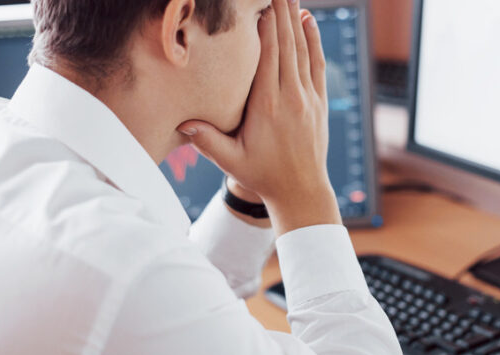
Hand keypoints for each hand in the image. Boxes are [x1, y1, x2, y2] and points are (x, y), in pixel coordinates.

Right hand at [178, 0, 340, 234]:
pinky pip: (316, 64)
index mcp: (267, 105)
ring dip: (295, 18)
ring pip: (302, 49)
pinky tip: (308, 22)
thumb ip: (207, 141)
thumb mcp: (231, 161)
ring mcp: (308, 98)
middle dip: (280, 11)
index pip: (268, 55)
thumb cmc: (263, 176)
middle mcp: (290, 96)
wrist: (301, 192)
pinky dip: (313, 40)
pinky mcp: (319, 102)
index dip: (265, 25)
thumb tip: (181, 124)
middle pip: (286, 43)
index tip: (260, 3)